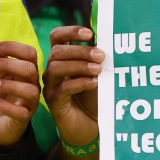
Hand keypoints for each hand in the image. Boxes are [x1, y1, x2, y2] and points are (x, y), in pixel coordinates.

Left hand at [0, 41, 40, 148]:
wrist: (3, 125)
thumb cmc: (2, 97)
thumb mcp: (0, 78)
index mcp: (28, 71)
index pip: (29, 53)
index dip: (13, 47)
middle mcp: (33, 84)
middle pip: (31, 69)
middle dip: (8, 64)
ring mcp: (31, 102)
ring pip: (31, 91)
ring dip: (10, 85)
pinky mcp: (24, 118)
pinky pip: (21, 112)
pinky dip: (6, 106)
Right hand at [43, 26, 100, 147]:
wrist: (92, 127)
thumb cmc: (95, 98)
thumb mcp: (98, 74)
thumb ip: (98, 58)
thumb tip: (108, 39)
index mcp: (62, 59)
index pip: (57, 37)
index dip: (70, 31)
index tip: (90, 33)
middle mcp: (52, 71)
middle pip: (57, 51)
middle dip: (80, 50)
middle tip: (101, 56)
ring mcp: (51, 87)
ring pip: (56, 68)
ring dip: (80, 65)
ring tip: (99, 70)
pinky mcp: (54, 103)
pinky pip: (63, 88)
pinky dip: (80, 82)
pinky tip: (95, 83)